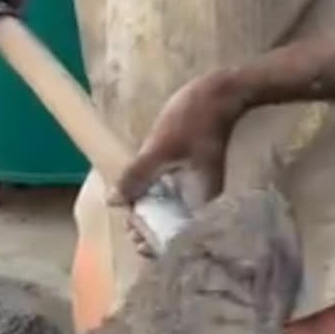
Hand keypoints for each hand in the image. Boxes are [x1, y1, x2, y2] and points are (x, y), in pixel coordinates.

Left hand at [108, 72, 246, 252]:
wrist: (221, 92)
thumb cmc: (196, 120)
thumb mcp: (162, 148)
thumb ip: (137, 176)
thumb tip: (113, 202)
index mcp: (202, 202)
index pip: (177, 238)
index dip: (154, 241)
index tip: (133, 233)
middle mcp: (200, 200)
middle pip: (172, 227)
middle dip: (147, 228)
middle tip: (127, 221)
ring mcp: (194, 185)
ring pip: (169, 209)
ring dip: (148, 212)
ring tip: (128, 209)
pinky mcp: (187, 171)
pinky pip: (169, 192)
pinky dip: (153, 195)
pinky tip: (137, 191)